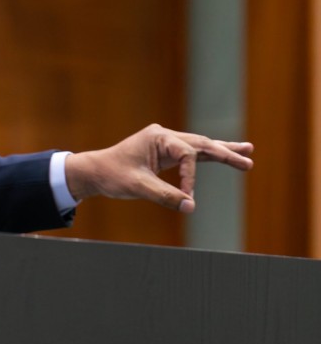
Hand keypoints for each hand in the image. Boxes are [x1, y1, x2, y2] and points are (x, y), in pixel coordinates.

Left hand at [64, 124, 253, 213]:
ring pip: (200, 146)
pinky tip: (226, 155)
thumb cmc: (112, 175)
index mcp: (157, 137)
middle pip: (201, 144)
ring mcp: (165, 142)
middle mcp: (163, 136)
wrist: (94, 171)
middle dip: (225, 153)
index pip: (187, 156)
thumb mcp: (137, 187)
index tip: (186, 196)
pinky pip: (191, 154)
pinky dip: (209, 156)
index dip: (190, 178)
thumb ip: (164, 196)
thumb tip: (190, 207)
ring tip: (248, 151)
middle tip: (249, 161)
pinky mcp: (164, 152)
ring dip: (223, 151)